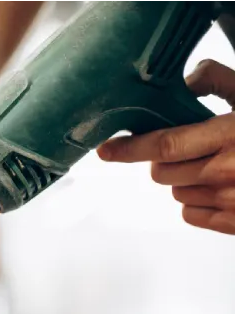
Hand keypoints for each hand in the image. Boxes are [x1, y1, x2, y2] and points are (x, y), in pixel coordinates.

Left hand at [97, 60, 234, 234]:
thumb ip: (214, 81)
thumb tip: (181, 82)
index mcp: (230, 136)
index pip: (163, 145)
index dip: (128, 149)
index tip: (107, 150)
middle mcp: (227, 173)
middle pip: (162, 172)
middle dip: (163, 160)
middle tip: (187, 148)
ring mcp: (232, 202)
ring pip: (175, 193)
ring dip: (183, 180)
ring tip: (212, 165)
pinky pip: (192, 215)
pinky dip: (196, 202)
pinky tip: (218, 187)